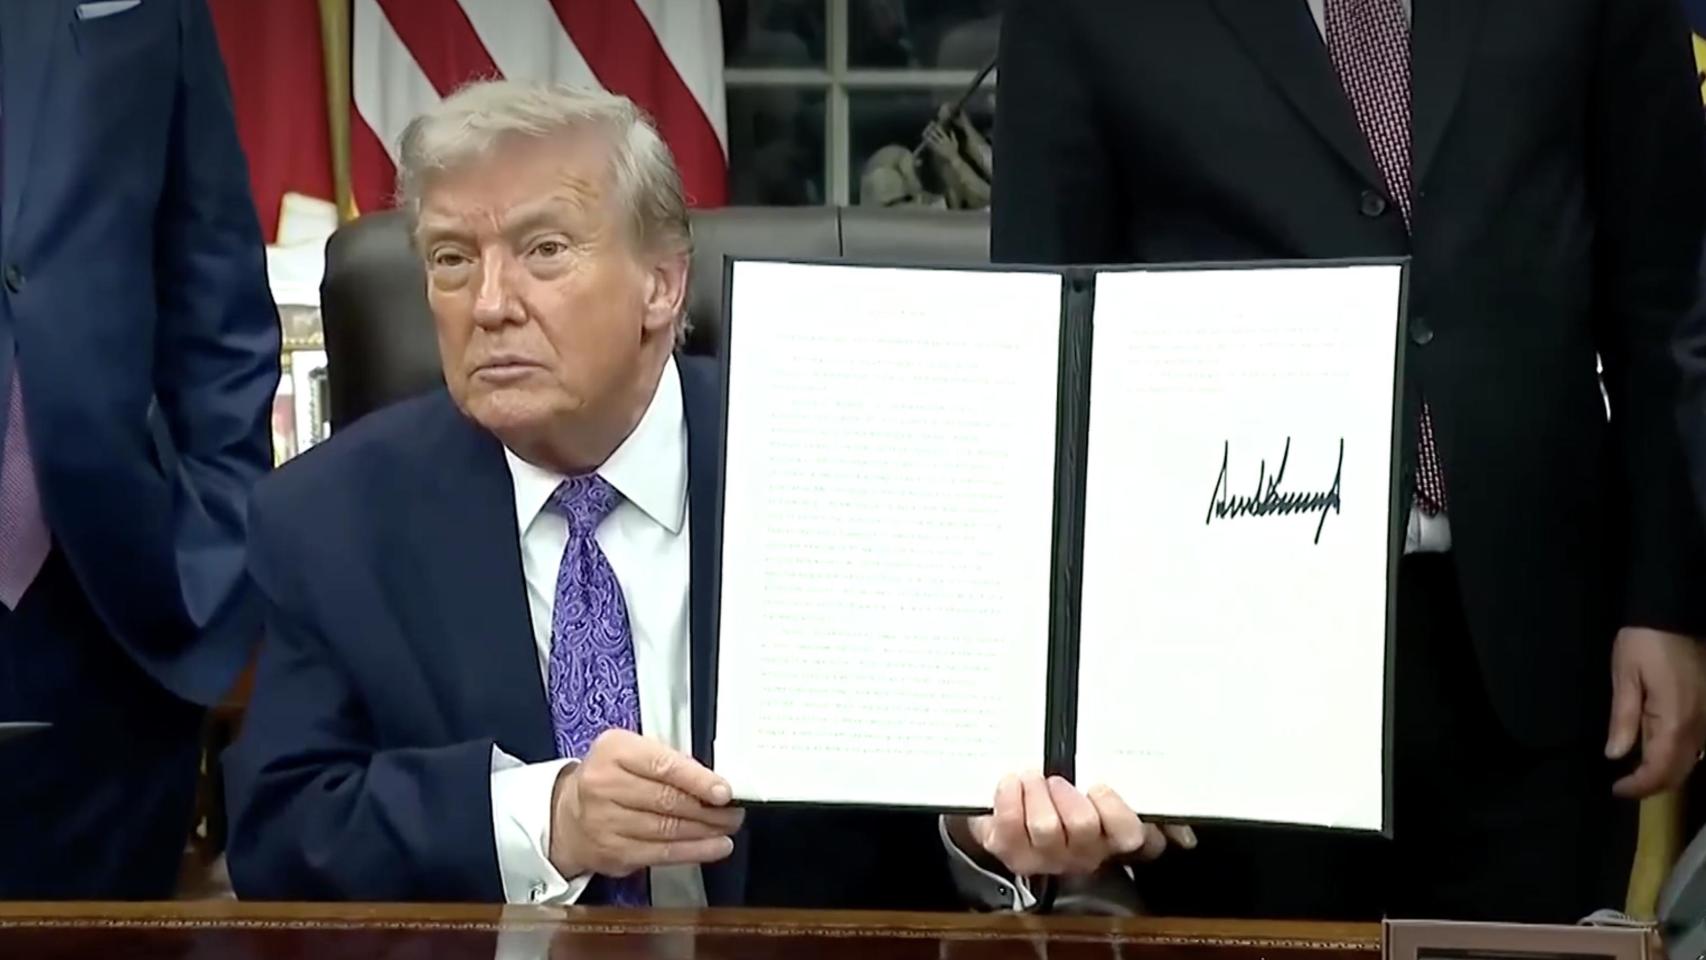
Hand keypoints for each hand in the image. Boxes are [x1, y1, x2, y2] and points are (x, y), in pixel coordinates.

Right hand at [548, 729, 743, 878]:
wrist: (569, 817)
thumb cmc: (611, 778)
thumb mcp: (632, 753)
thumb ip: (668, 760)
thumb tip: (714, 779)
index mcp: (613, 751)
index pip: (662, 765)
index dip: (697, 780)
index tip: (724, 791)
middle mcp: (603, 785)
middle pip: (667, 800)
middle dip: (708, 808)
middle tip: (734, 810)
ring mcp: (605, 822)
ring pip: (667, 829)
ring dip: (706, 830)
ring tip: (728, 826)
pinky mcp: (613, 852)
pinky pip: (662, 854)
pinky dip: (694, 851)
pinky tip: (715, 847)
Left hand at [922, 122, 955, 159]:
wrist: (953, 158)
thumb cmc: (954, 151)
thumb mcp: (955, 142)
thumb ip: (953, 136)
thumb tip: (951, 130)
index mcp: (947, 139)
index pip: (941, 131)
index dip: (937, 128)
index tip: (933, 125)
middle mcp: (943, 141)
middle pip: (936, 134)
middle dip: (931, 130)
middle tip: (926, 127)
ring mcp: (940, 145)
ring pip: (933, 139)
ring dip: (928, 136)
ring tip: (924, 133)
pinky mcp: (937, 150)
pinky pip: (932, 145)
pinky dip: (928, 142)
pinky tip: (925, 141)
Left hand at [952, 773, 1195, 876]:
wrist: (1012, 806)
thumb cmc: (1067, 796)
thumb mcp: (1108, 796)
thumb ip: (1148, 804)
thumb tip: (1186, 837)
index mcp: (1113, 839)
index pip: (1131, 837)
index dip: (1116, 812)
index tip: (1100, 785)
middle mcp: (1083, 854)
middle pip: (1085, 828)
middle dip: (1070, 797)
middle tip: (1059, 779)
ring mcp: (1045, 856)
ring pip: (1046, 827)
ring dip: (1037, 792)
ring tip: (1032, 777)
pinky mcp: (1010, 851)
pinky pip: (1010, 826)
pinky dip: (1009, 797)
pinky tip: (1012, 783)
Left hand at [1606, 627, 1705, 797]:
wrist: (1677, 616)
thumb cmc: (1645, 643)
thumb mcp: (1625, 677)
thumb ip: (1623, 719)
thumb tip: (1615, 755)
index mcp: (1676, 723)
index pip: (1660, 771)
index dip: (1638, 787)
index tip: (1616, 790)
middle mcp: (1700, 728)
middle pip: (1680, 772)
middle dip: (1652, 784)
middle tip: (1624, 785)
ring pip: (1692, 761)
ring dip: (1668, 772)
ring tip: (1638, 771)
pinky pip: (1699, 745)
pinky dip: (1680, 756)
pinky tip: (1659, 750)